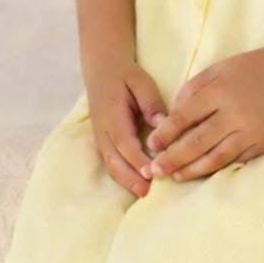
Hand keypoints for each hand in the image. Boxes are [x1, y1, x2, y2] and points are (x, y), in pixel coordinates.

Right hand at [85, 61, 169, 198]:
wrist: (102, 69)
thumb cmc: (125, 75)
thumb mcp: (141, 82)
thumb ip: (151, 103)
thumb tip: (163, 124)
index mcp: (112, 115)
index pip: (125, 142)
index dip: (137, 160)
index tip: (151, 173)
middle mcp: (102, 130)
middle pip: (114, 159)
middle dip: (130, 178)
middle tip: (147, 193)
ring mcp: (100, 137)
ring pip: (110, 164)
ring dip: (124, 180)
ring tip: (143, 193)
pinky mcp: (103, 140)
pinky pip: (110, 161)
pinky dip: (120, 175)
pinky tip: (134, 184)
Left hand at [145, 43, 263, 181]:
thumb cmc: (255, 67)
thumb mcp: (220, 68)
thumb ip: (194, 88)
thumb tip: (172, 114)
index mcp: (219, 92)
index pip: (184, 117)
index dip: (165, 133)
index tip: (151, 145)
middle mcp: (234, 114)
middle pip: (196, 142)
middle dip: (173, 158)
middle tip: (155, 170)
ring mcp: (251, 131)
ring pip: (216, 157)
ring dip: (192, 170)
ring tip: (175, 176)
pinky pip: (236, 160)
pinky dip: (217, 168)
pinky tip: (203, 173)